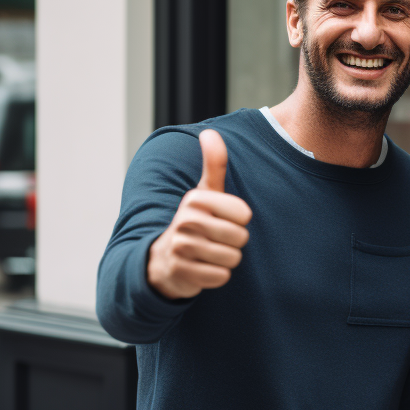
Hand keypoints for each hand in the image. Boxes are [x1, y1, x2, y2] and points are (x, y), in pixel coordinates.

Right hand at [147, 130, 252, 298]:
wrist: (165, 259)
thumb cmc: (195, 222)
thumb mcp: (204, 193)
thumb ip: (213, 165)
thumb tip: (210, 132)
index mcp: (195, 199)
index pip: (244, 215)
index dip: (240, 221)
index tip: (223, 220)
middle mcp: (184, 221)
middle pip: (240, 238)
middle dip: (234, 243)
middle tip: (216, 240)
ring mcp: (180, 247)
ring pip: (232, 259)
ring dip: (227, 260)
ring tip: (210, 253)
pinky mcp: (181, 272)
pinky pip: (221, 277)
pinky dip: (218, 276)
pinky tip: (203, 268)